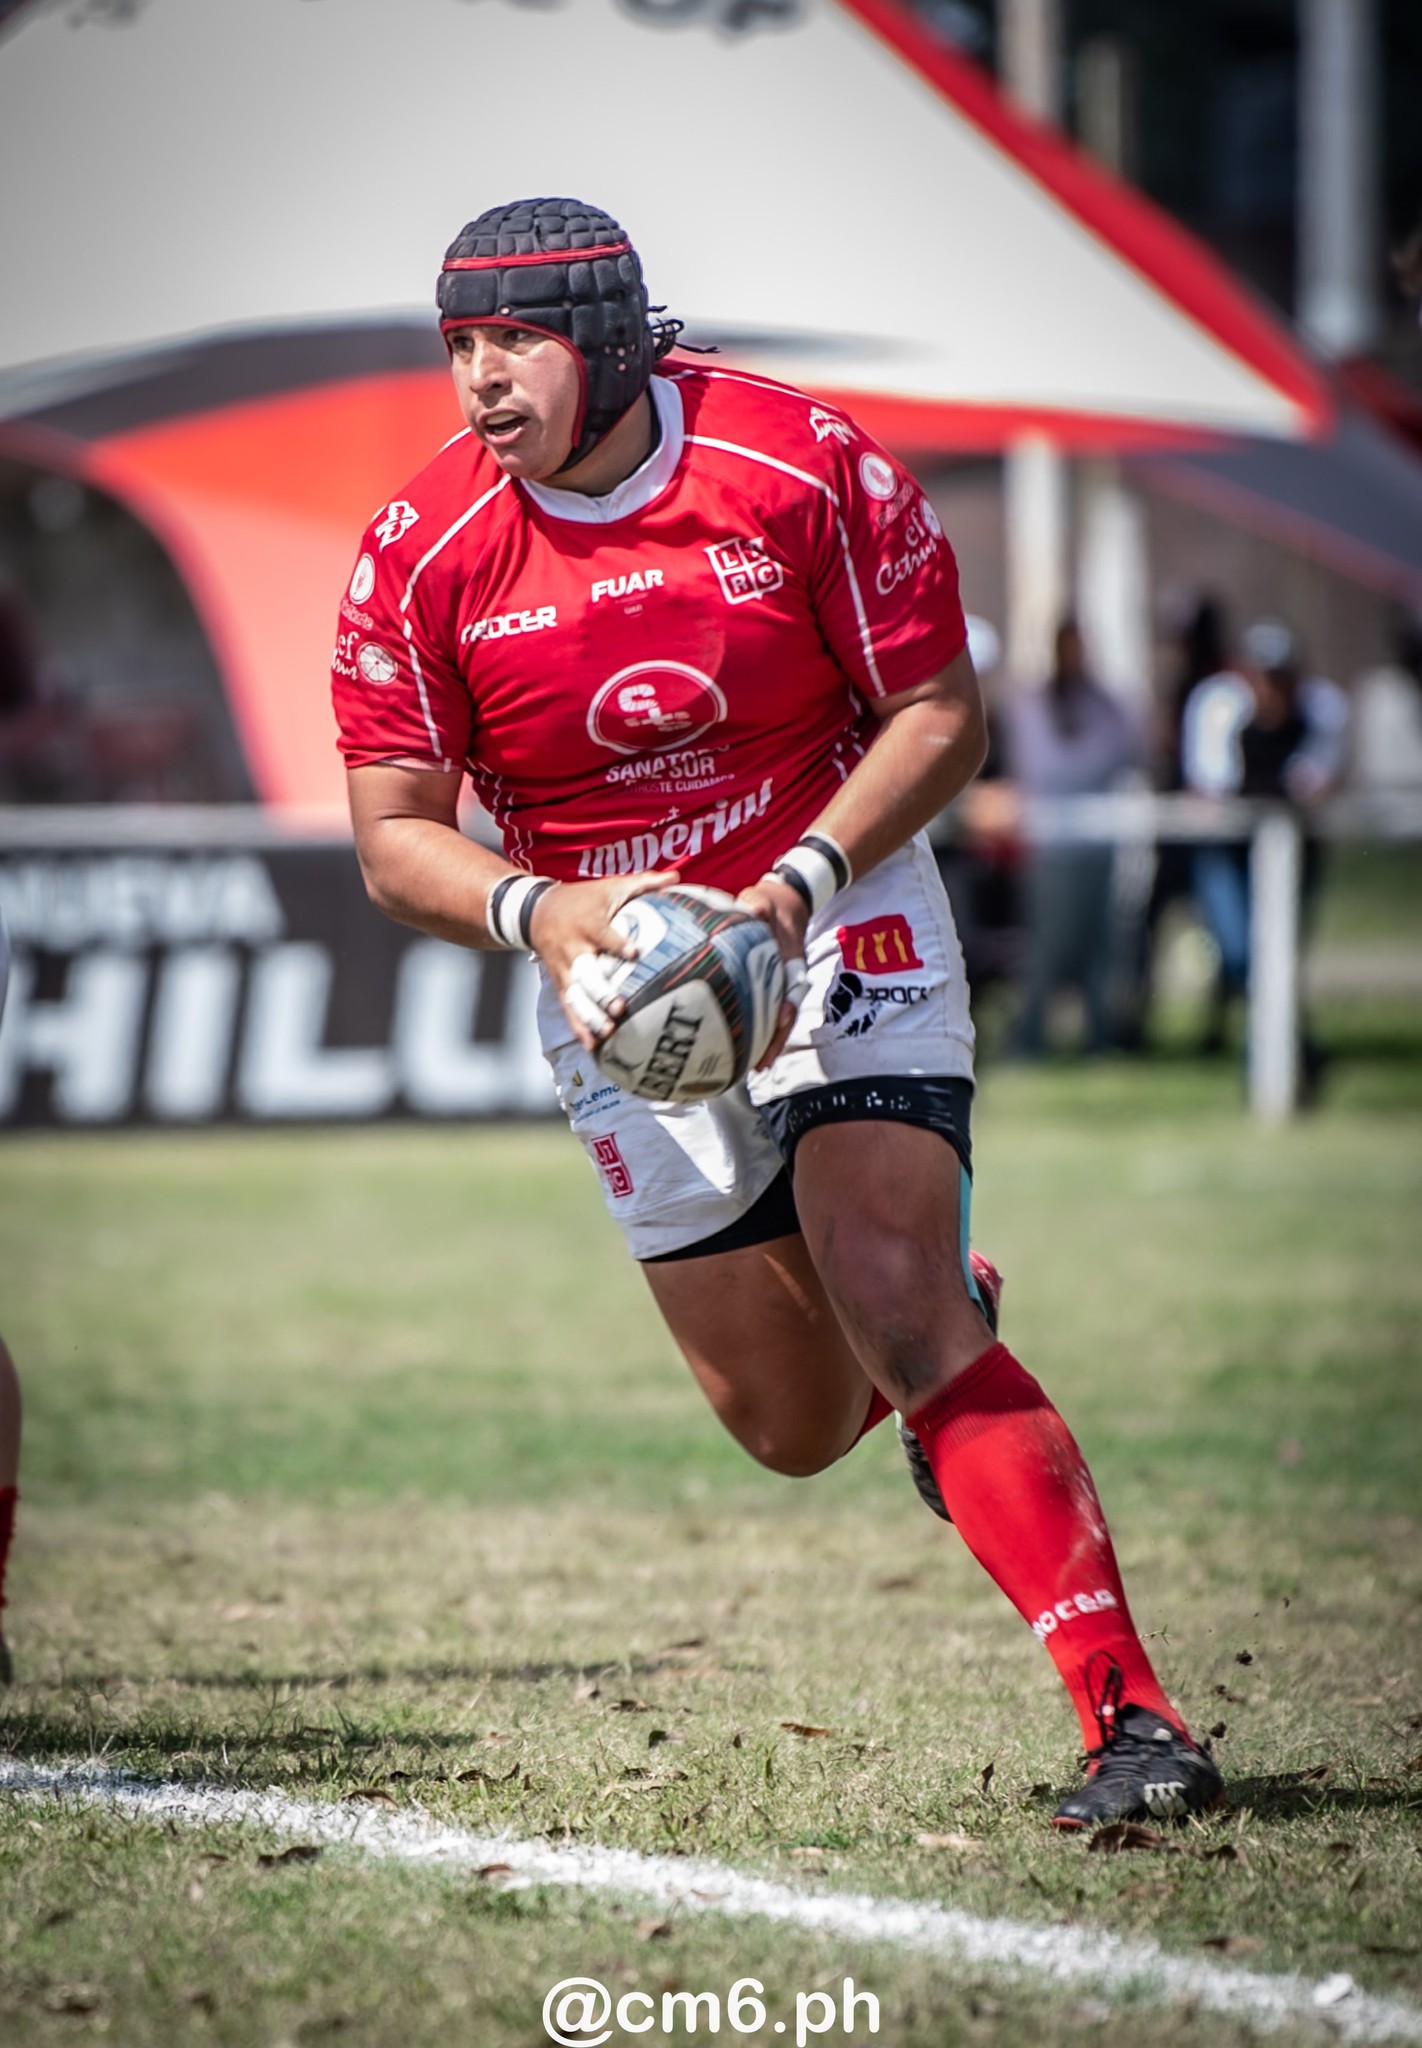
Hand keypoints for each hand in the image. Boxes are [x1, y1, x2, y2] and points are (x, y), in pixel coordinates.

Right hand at [528, 869, 680, 1049]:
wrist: (534, 911)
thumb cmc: (582, 898)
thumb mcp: (609, 885)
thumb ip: (643, 883)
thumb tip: (677, 875)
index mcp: (588, 923)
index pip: (603, 934)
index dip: (618, 944)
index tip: (636, 953)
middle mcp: (574, 949)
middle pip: (585, 973)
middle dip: (601, 992)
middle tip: (620, 1007)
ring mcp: (564, 970)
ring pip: (575, 997)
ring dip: (589, 1017)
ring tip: (607, 1033)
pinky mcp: (559, 984)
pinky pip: (568, 1009)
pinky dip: (579, 1029)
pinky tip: (593, 1049)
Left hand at [736, 873, 810, 1067]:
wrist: (785, 903)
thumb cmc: (771, 902)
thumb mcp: (764, 899)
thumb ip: (760, 905)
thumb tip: (756, 910)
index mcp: (791, 960)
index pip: (791, 989)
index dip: (785, 1010)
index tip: (778, 1025)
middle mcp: (789, 978)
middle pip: (786, 1015)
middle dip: (775, 1041)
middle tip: (761, 1063)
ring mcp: (782, 985)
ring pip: (778, 1019)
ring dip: (768, 1043)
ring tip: (754, 1066)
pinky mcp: (772, 987)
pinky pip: (767, 1011)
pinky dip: (759, 1030)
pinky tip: (744, 1046)